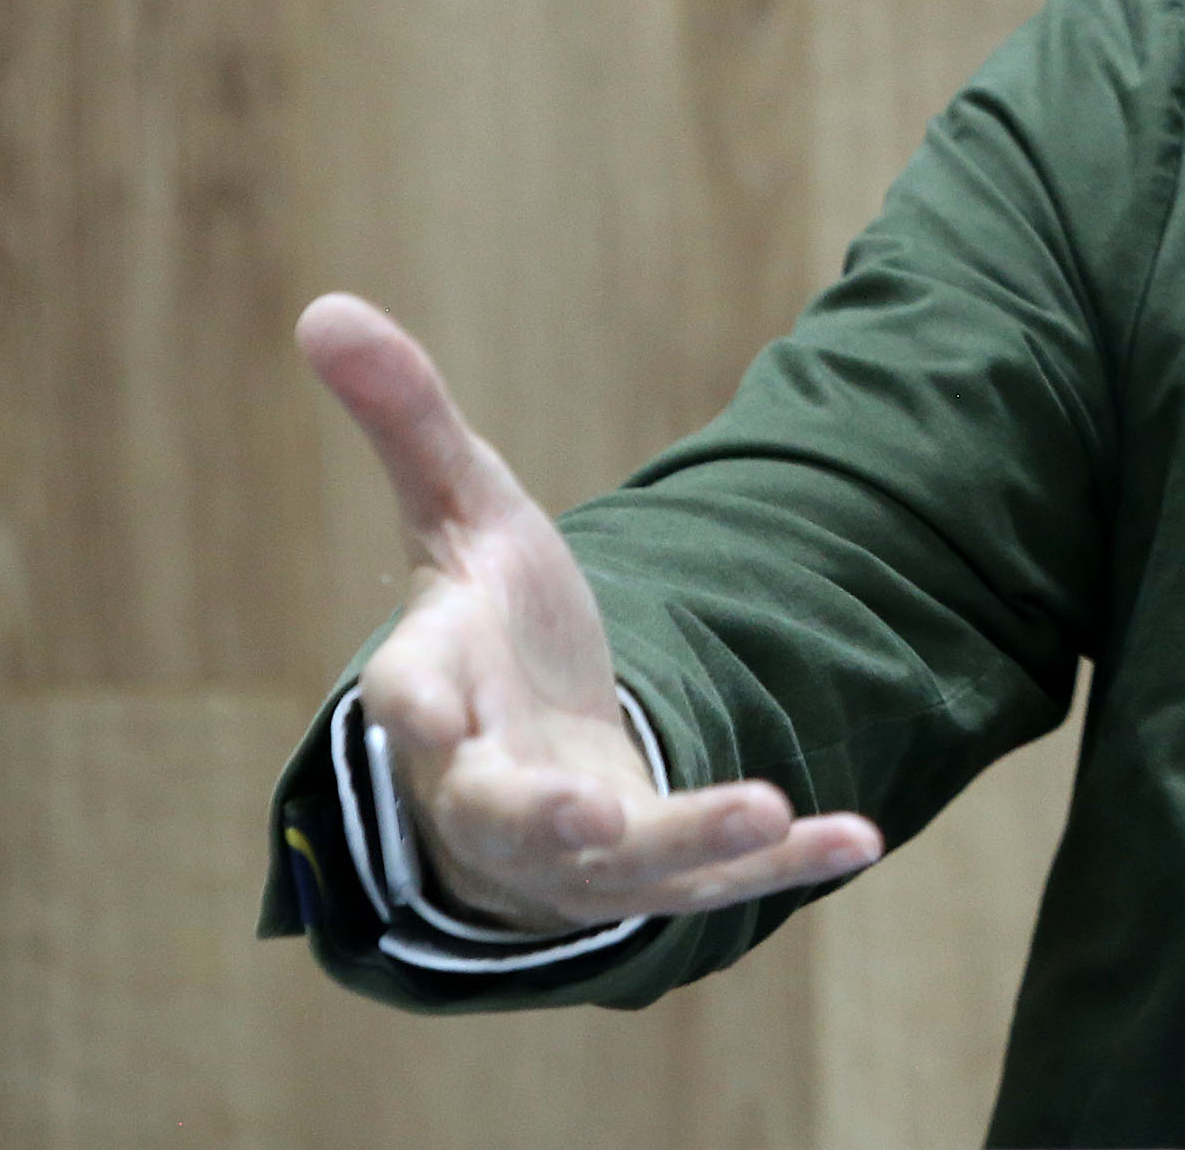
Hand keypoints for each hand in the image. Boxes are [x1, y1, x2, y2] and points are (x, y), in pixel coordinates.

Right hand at [301, 293, 882, 928]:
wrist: (524, 760)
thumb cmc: (487, 631)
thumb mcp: (458, 516)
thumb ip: (408, 423)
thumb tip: (324, 304)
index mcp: (434, 695)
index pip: (408, 697)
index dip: (415, 701)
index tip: (423, 707)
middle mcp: (492, 790)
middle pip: (506, 814)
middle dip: (545, 817)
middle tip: (588, 816)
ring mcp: (577, 849)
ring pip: (628, 863)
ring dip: (692, 837)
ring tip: (763, 807)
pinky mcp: (656, 870)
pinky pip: (724, 879)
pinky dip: (789, 863)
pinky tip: (860, 836)